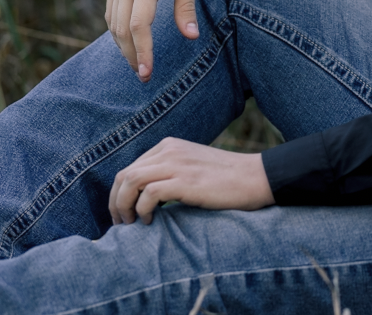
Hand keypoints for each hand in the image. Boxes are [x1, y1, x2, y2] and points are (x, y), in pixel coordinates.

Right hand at [106, 0, 202, 81]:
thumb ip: (186, 6)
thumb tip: (190, 37)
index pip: (139, 24)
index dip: (142, 51)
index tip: (147, 72)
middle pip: (121, 29)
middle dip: (131, 55)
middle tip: (144, 76)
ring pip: (112, 22)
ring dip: (123, 46)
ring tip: (138, 63)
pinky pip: (111, 11)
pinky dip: (118, 30)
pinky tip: (130, 41)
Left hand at [109, 137, 274, 224]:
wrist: (255, 177)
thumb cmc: (225, 178)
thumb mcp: (192, 166)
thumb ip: (169, 171)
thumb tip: (143, 195)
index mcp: (169, 146)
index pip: (129, 168)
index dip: (119, 194)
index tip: (124, 214)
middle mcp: (170, 151)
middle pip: (124, 175)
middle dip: (116, 202)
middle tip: (122, 223)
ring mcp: (178, 164)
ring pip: (131, 181)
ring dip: (124, 206)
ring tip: (131, 224)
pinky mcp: (186, 181)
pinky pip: (149, 194)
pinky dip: (143, 210)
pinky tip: (151, 221)